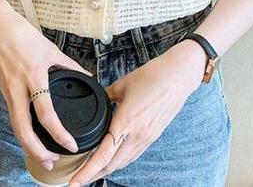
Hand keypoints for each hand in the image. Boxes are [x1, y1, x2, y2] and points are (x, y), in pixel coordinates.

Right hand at [0, 0, 93, 171]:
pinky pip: (12, 114)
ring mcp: (7, 90)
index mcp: (33, 76)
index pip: (47, 114)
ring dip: (28, 143)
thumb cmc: (20, 32)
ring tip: (41, 152)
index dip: (59, 133)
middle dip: (37, 151)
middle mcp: (18, 88)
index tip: (69, 144)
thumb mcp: (49, 48)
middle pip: (24, 130)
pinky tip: (30, 130)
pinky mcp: (2, 88)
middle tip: (51, 161)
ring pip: (15, 125)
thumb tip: (86, 75)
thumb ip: (69, 64)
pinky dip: (21, 127)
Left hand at [67, 39, 206, 185]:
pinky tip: (113, 158)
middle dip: (94, 174)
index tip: (74, 182)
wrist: (178, 76)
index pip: (103, 155)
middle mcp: (137, 134)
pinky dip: (120, 160)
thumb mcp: (121, 85)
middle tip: (78, 178)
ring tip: (92, 171)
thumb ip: (105, 96)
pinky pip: (134, 154)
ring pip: (123, 162)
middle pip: (112, 165)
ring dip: (107, 169)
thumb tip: (95, 101)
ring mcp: (147, 137)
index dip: (87, 171)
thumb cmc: (151, 76)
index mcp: (126, 121)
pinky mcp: (153, 135)